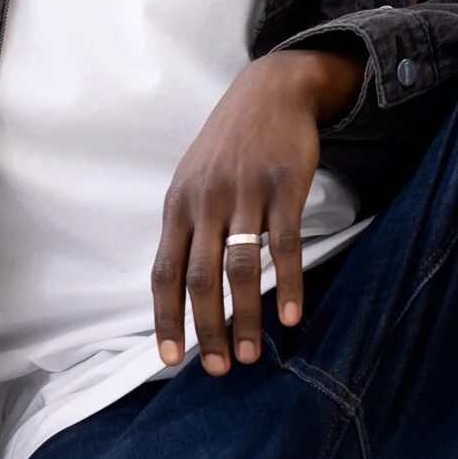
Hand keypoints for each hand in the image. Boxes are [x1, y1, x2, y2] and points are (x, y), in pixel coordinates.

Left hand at [151, 44, 366, 373]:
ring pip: (240, 268)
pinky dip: (287, 284)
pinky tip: (292, 315)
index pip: (165, 271)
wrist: (270, 90)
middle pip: (199, 278)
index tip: (169, 357)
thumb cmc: (229, 144)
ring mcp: (245, 194)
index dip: (166, 317)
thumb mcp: (194, 179)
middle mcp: (206, 202)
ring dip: (244, 316)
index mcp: (179, 205)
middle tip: (217, 368)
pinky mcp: (284, 188)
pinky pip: (284, 245)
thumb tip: (179, 286)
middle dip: (206, 328)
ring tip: (250, 353)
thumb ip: (187, 226)